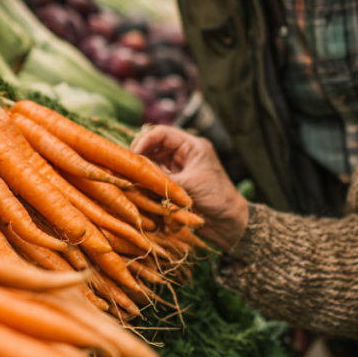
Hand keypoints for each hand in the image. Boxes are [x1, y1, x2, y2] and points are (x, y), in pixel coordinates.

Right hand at [131, 126, 248, 250]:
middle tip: (128, 167)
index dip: (145, 140)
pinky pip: (155, 178)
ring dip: (143, 170)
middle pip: (154, 147)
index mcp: (192, 146)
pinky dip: (147, 182)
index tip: (133, 153)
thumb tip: (137, 175)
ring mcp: (178, 169)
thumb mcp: (190, 185)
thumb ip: (164, 178)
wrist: (229, 223)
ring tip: (133, 179)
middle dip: (141, 156)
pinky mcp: (174, 184)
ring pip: (152, 163)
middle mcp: (183, 154)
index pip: (162, 133)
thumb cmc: (218, 198)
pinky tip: (140, 188)